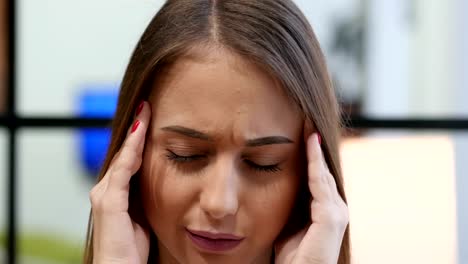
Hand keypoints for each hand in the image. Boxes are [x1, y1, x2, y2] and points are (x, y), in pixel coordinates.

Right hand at [89, 101, 150, 263]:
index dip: (139, 140)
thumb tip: (164, 185)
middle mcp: (106, 190)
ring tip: (145, 111)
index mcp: (116, 194)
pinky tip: (141, 132)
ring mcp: (104, 194)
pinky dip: (132, 149)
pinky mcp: (109, 201)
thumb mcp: (143, 217)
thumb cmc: (132, 250)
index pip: (129, 160)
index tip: (150, 119)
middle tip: (147, 107)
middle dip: (136, 130)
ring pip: (123, 156)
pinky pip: (124, 169)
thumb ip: (146, 199)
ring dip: (134, 133)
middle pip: (124, 153)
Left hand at [275, 124, 348, 263]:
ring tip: (308, 125)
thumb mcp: (290, 225)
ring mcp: (337, 212)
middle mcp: (336, 208)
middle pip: (323, 170)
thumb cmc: (293, 257)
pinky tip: (310, 142)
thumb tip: (279, 188)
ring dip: (316, 148)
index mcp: (326, 210)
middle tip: (306, 119)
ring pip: (324, 172)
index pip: (318, 176)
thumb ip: (292, 207)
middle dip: (315, 146)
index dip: (311, 154)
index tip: (302, 131)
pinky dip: (316, 161)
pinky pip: (320, 183)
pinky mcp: (332, 217)